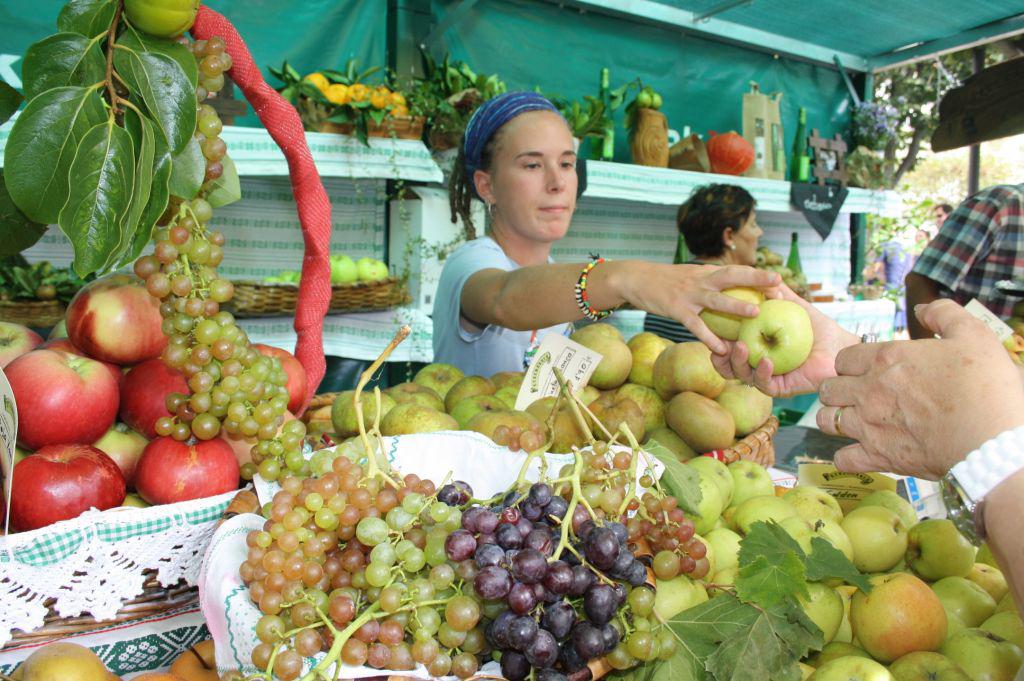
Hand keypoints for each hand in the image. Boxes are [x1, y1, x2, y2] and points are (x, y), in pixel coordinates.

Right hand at [625, 264, 781, 352]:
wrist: (636, 279)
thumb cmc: (666, 280)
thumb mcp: (691, 275)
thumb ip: (711, 281)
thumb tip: (734, 290)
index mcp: (707, 272)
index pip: (737, 270)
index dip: (758, 275)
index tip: (779, 281)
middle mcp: (701, 280)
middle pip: (732, 276)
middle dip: (756, 278)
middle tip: (778, 283)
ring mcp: (689, 294)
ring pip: (716, 299)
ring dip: (736, 305)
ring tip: (756, 312)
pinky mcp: (676, 309)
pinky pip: (696, 326)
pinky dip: (708, 338)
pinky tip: (721, 350)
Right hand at [710, 285, 858, 396]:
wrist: (841, 347)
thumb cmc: (818, 329)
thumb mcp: (794, 307)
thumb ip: (779, 294)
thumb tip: (764, 276)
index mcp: (757, 348)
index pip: (729, 348)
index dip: (717, 342)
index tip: (712, 329)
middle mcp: (759, 365)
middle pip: (730, 367)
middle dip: (720, 359)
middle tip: (720, 345)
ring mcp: (770, 378)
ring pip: (744, 377)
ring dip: (738, 363)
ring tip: (741, 348)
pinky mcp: (783, 389)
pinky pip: (766, 386)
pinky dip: (763, 373)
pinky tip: (767, 361)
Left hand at [817, 299, 1023, 478]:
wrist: (993, 441)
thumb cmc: (985, 386)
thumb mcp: (973, 334)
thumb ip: (943, 314)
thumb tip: (921, 307)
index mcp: (886, 359)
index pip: (843, 359)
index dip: (852, 364)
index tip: (866, 371)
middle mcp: (869, 391)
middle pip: (828, 388)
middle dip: (837, 389)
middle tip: (856, 395)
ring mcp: (869, 425)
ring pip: (826, 421)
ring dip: (835, 419)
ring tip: (852, 421)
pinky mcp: (878, 456)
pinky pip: (843, 459)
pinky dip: (846, 457)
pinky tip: (858, 452)